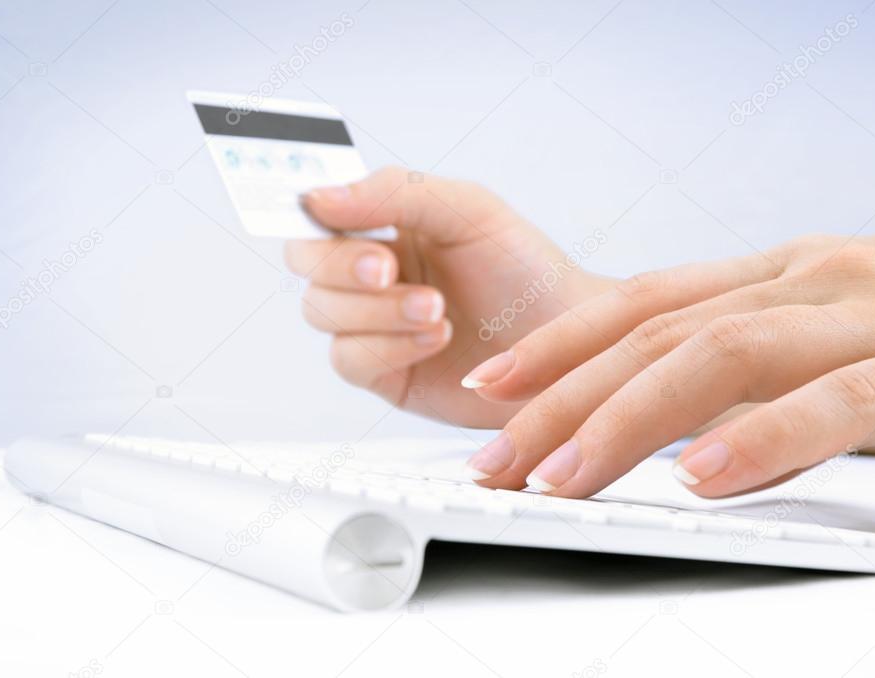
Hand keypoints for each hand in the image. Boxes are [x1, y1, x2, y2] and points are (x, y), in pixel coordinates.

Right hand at [285, 167, 610, 426]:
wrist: (567, 339)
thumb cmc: (524, 268)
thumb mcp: (467, 209)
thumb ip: (393, 193)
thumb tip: (318, 199)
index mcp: (384, 223)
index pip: (317, 212)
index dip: (309, 213)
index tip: (326, 215)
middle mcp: (372, 273)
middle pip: (307, 263)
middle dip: (342, 265)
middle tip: (388, 269)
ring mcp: (375, 325)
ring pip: (321, 311)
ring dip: (375, 310)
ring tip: (436, 309)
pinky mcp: (387, 374)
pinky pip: (350, 360)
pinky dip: (387, 346)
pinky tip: (435, 337)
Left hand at [461, 235, 874, 496]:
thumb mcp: (836, 329)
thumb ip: (760, 366)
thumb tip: (685, 430)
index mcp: (779, 275)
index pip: (642, 302)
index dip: (558, 342)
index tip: (491, 385)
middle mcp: (807, 285)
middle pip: (657, 336)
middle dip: (562, 399)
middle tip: (497, 459)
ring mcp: (870, 320)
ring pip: (722, 358)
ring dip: (629, 420)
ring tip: (564, 478)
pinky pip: (841, 403)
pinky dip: (767, 438)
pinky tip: (708, 479)